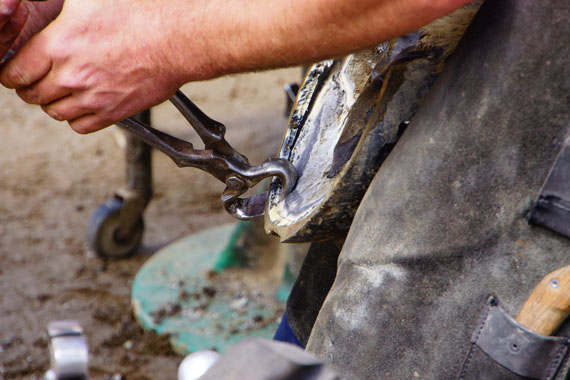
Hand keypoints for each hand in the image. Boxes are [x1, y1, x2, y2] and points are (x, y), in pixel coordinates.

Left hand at [0, 0, 194, 133]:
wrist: (174, 40)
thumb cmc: (139, 16)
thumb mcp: (87, 1)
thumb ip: (57, 12)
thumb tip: (37, 5)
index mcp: (59, 45)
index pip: (15, 72)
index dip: (12, 73)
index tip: (18, 72)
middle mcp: (72, 75)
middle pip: (32, 95)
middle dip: (31, 88)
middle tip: (39, 80)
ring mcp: (92, 97)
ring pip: (55, 113)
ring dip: (54, 103)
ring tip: (63, 92)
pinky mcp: (113, 112)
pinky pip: (81, 126)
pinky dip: (77, 118)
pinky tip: (84, 104)